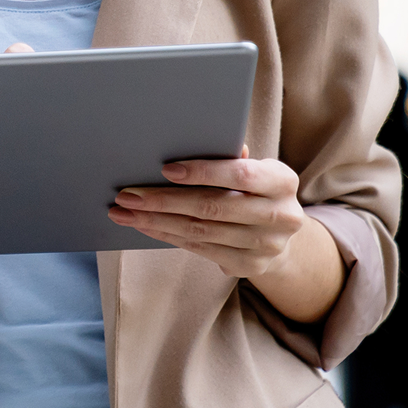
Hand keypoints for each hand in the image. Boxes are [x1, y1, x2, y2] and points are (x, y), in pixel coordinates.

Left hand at [108, 146, 305, 278]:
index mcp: (282, 181)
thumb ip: (229, 158)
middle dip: (164, 200)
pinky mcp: (250, 266)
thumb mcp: (253, 170)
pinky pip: (200, 249)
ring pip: (201, 231)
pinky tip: (145, 226)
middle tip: (127, 195)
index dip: (202, 172)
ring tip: (125, 212)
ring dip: (157, 221)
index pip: (240, 175)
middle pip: (213, 207)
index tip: (165, 170)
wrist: (278, 235)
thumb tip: (194, 141)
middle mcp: (281, 215)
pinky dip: (168, 235)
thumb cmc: (254, 190)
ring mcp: (267, 245)